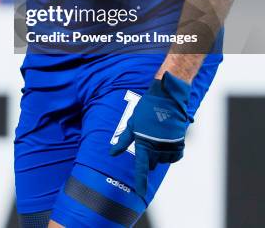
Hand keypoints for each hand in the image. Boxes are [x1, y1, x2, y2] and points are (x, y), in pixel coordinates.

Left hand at [110, 71, 191, 196]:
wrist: (167, 98)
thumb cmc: (147, 109)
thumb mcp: (132, 123)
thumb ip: (124, 140)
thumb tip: (112, 153)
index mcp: (144, 143)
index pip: (141, 168)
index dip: (141, 182)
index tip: (140, 193)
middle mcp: (157, 148)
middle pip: (152, 163)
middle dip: (149, 156)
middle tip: (148, 139)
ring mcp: (169, 146)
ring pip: (163, 160)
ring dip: (160, 153)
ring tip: (158, 134)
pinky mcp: (179, 143)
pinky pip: (175, 156)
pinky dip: (171, 152)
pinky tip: (168, 140)